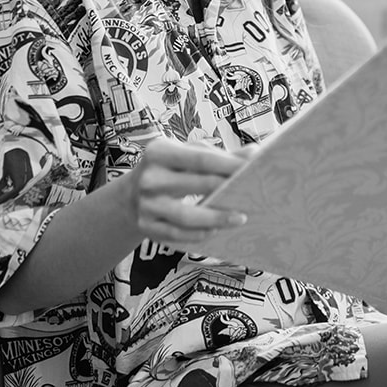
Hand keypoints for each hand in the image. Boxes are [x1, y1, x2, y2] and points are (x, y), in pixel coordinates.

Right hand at [123, 137, 250, 248]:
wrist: (131, 194)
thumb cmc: (168, 170)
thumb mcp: (187, 154)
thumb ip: (219, 156)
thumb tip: (255, 154)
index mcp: (159, 151)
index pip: (201, 158)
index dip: (229, 164)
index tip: (253, 169)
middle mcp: (149, 177)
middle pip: (196, 185)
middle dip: (227, 190)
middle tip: (254, 195)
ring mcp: (146, 204)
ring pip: (186, 215)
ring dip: (216, 218)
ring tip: (240, 218)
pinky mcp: (146, 226)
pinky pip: (177, 234)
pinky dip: (199, 234)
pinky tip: (216, 231)